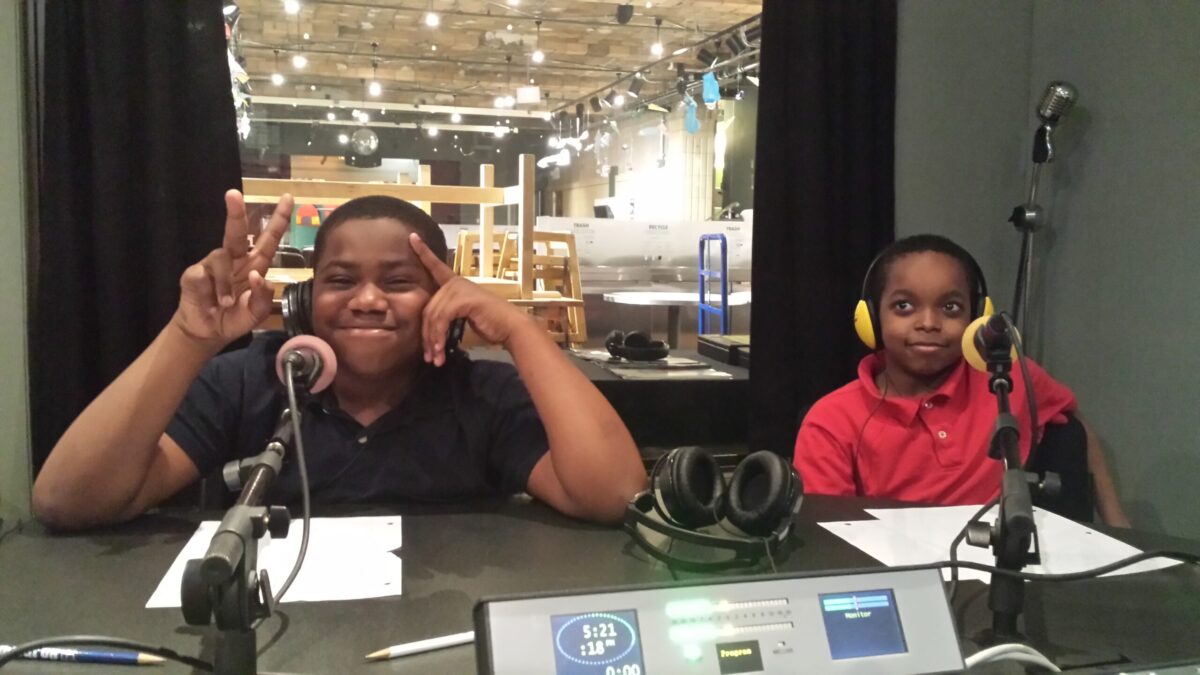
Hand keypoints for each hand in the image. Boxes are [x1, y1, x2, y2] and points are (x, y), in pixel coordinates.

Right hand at [171, 190, 293, 350]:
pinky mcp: (195, 273)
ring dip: (226, 283)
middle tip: (233, 194)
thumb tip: (258, 276)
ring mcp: (213, 264)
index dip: (279, 220)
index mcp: (255, 265)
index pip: (269, 239)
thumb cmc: (234, 318)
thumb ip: (263, 297)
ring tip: (227, 302)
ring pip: (222, 257)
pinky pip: (205, 273)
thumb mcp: (256, 313)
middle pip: (237, 231)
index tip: (288, 198)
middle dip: (236, 212)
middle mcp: (235, 259)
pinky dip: (214, 288)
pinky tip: (215, 300)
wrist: (208, 333)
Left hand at [410, 232, 531, 365]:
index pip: (436, 266)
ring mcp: (459, 289)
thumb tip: (429, 330)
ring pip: (433, 317)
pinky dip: (439, 338)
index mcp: (455, 283)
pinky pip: (442, 319)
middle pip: (428, 309)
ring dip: (433, 341)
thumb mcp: (463, 316)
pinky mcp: (463, 299)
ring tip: (435, 359)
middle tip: (429, 357)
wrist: (511, 328)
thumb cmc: (490, 323)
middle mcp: (456, 283)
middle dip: (427, 336)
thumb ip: (447, 315)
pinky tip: (442, 351)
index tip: (412, 237)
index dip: (423, 252)